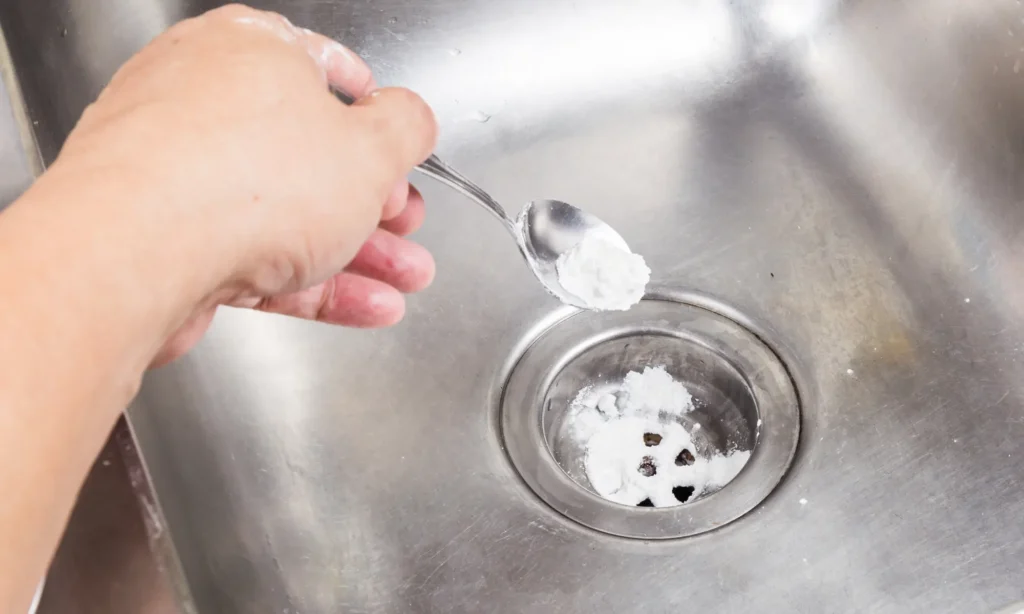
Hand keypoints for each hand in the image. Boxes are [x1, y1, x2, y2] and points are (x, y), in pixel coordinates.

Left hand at [47, 4, 437, 365]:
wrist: (134, 256)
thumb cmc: (241, 181)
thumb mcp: (372, 148)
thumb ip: (406, 129)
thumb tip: (413, 119)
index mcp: (249, 50)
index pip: (325, 69)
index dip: (375, 113)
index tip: (398, 144)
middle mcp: (204, 100)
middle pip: (310, 153)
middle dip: (376, 201)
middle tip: (408, 224)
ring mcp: (178, 172)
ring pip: (286, 212)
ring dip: (357, 252)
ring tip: (404, 278)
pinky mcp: (166, 238)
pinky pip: (255, 255)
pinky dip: (312, 281)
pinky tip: (363, 306)